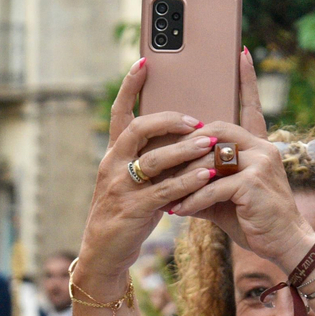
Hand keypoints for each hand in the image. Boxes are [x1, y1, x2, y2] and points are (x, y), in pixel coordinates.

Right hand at [75, 58, 221, 280]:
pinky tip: (207, 177)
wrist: (104, 253)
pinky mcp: (132, 210)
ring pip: (153, 160)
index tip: (145, 62)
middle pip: (137, 130)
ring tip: (210, 145)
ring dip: (184, 151)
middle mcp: (112, 165)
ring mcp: (120, 187)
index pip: (119, 112)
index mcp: (113, 153)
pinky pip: (164, 190)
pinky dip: (187, 182)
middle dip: (168, 121)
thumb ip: (151, 158)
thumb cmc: (127, 212)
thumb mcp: (134, 180)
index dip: (130, 86)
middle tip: (196, 121)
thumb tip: (185, 136)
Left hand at [167, 49, 314, 269]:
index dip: (247, 80)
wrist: (284, 246)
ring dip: (182, 177)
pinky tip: (178, 211)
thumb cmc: (253, 220)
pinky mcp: (253, 183)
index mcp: (259, 146)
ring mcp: (260, 163)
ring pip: (209, 158)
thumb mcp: (225, 195)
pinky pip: (212, 185)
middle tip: (159, 161)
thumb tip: (173, 175)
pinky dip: (192, 199)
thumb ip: (204, 178)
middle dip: (184, 146)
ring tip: (163, 192)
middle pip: (215, 130)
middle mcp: (262, 148)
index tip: (242, 53)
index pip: (251, 106)